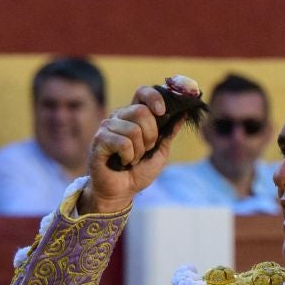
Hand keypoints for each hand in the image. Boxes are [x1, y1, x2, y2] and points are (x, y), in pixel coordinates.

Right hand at [81, 85, 172, 214]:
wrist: (121, 192)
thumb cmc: (138, 171)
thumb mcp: (160, 151)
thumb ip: (169, 132)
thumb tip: (185, 112)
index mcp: (133, 115)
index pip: (142, 92)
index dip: (154, 97)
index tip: (162, 112)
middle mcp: (119, 116)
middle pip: (141, 112)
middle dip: (150, 136)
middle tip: (144, 150)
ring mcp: (107, 127)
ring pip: (133, 130)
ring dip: (139, 151)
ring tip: (132, 159)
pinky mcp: (99, 140)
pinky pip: (123, 143)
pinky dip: (128, 157)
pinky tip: (122, 162)